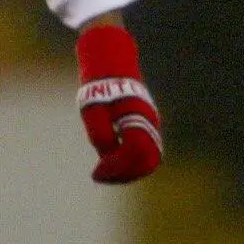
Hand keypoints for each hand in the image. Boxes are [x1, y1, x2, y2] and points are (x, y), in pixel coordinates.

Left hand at [76, 23, 161, 183]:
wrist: (112, 67)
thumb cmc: (99, 86)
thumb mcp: (92, 110)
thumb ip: (99, 134)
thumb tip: (107, 157)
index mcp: (137, 114)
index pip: (134, 151)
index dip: (116, 166)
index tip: (95, 172)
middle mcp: (149, 122)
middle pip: (146, 160)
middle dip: (123, 174)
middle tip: (99, 177)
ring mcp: (151, 126)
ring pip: (149, 160)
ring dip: (129, 172)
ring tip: (104, 175)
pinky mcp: (147, 129)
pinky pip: (146, 153)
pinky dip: (131, 165)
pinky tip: (111, 167)